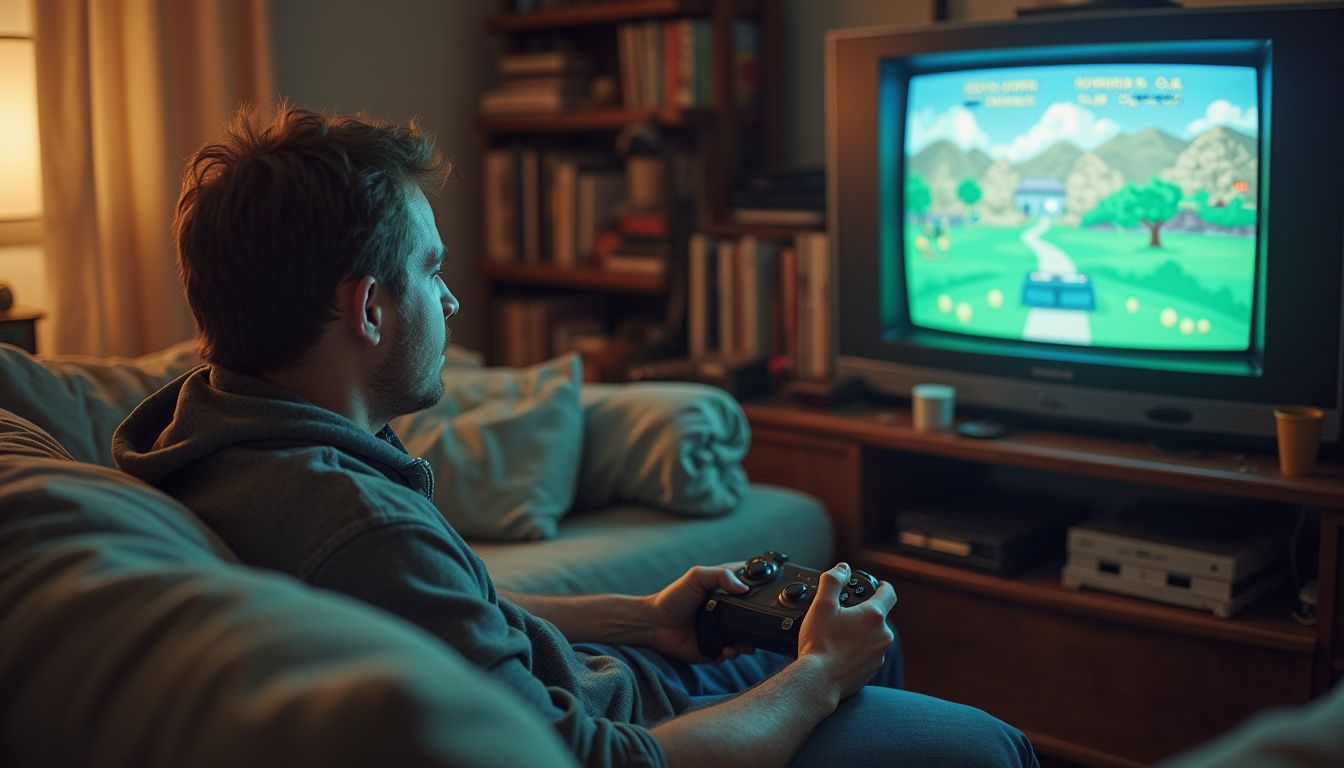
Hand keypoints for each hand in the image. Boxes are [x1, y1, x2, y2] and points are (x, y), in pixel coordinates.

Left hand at [642, 563, 751, 661]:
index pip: (751, 591)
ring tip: (740, 643)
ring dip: (748, 643)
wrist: (654, 623)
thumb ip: (720, 575)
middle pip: (754, 619)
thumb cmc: (673, 597)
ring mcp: (722, 632)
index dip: (761, 594)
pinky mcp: (714, 649)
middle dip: (758, 625)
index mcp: (726, 592)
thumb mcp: (696, 576)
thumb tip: (743, 588)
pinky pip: (730, 655)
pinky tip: (726, 650)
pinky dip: (732, 654)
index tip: (766, 597)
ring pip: (747, 640)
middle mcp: (728, 612)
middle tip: (754, 627)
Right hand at [796, 562, 896, 699]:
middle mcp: (882, 636)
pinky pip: (867, 655)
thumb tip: (842, 568)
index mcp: (874, 616)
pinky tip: (838, 653)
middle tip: (843, 614)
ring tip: (837, 636)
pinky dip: (856, 651)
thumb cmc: (820, 644)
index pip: (889, 593)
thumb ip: (833, 580)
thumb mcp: (822, 605)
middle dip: (863, 613)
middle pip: (878, 617)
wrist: (818, 681)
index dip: (883, 586)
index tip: (877, 585)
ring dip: (860, 633)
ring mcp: (878, 656)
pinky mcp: (871, 672)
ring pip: (873, 637)